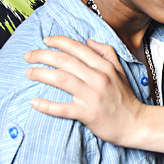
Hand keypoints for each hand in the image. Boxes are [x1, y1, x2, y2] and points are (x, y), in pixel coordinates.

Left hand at [24, 36, 144, 145]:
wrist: (135, 123)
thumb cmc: (125, 98)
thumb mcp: (120, 71)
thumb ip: (106, 52)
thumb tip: (88, 40)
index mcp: (105, 66)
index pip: (77, 48)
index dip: (58, 41)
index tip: (44, 40)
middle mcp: (98, 78)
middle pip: (65, 61)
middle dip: (42, 55)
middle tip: (28, 56)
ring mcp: (92, 96)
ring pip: (61, 79)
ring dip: (40, 74)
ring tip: (28, 73)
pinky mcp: (87, 114)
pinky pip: (62, 108)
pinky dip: (46, 105)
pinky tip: (34, 102)